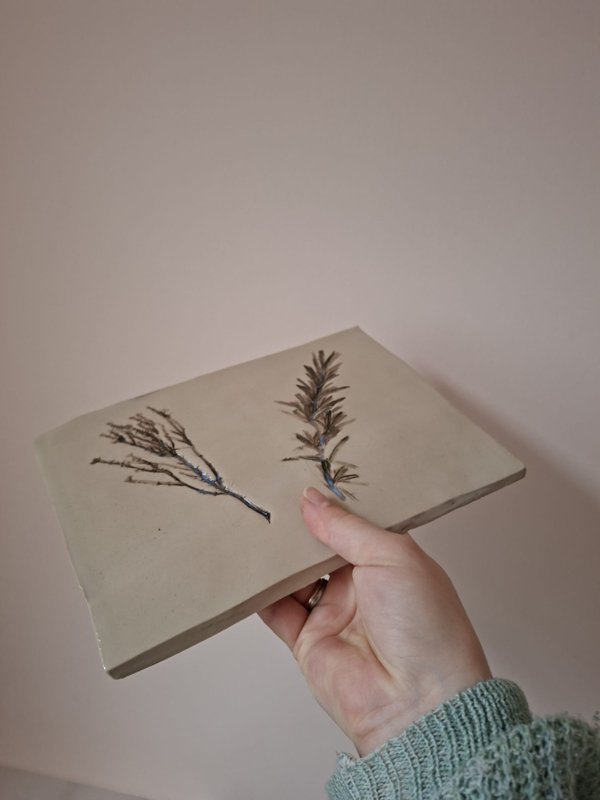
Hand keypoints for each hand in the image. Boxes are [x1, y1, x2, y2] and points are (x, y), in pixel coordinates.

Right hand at [258, 486, 491, 756]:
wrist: (418, 703)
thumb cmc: (427, 627)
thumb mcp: (392, 556)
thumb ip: (346, 527)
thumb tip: (311, 500)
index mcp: (389, 562)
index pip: (353, 525)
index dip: (331, 505)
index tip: (304, 478)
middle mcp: (362, 587)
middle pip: (319, 548)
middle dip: (299, 528)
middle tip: (273, 498)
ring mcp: (334, 614)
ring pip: (294, 576)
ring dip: (277, 557)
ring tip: (257, 526)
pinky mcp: (308, 642)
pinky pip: (277, 611)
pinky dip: (260, 592)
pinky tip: (247, 569)